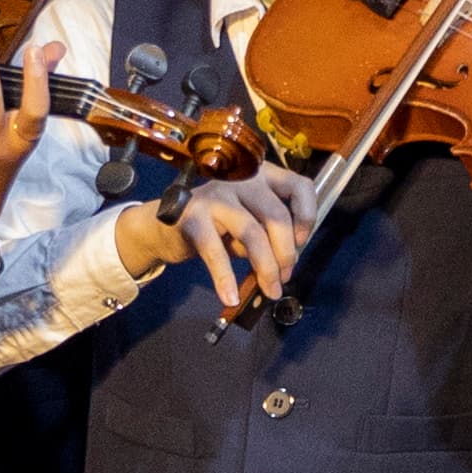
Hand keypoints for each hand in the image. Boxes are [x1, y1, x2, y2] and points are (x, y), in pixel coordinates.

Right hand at [166, 170, 315, 315]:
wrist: (165, 226)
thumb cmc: (218, 225)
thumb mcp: (251, 220)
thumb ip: (271, 231)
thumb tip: (289, 262)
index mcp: (263, 175)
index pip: (299, 186)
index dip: (307, 215)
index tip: (302, 242)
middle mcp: (242, 179)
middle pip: (277, 216)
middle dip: (286, 253)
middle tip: (285, 278)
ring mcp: (216, 195)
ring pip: (252, 233)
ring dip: (265, 267)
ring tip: (270, 290)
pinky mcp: (193, 216)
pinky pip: (215, 252)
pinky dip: (225, 278)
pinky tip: (231, 296)